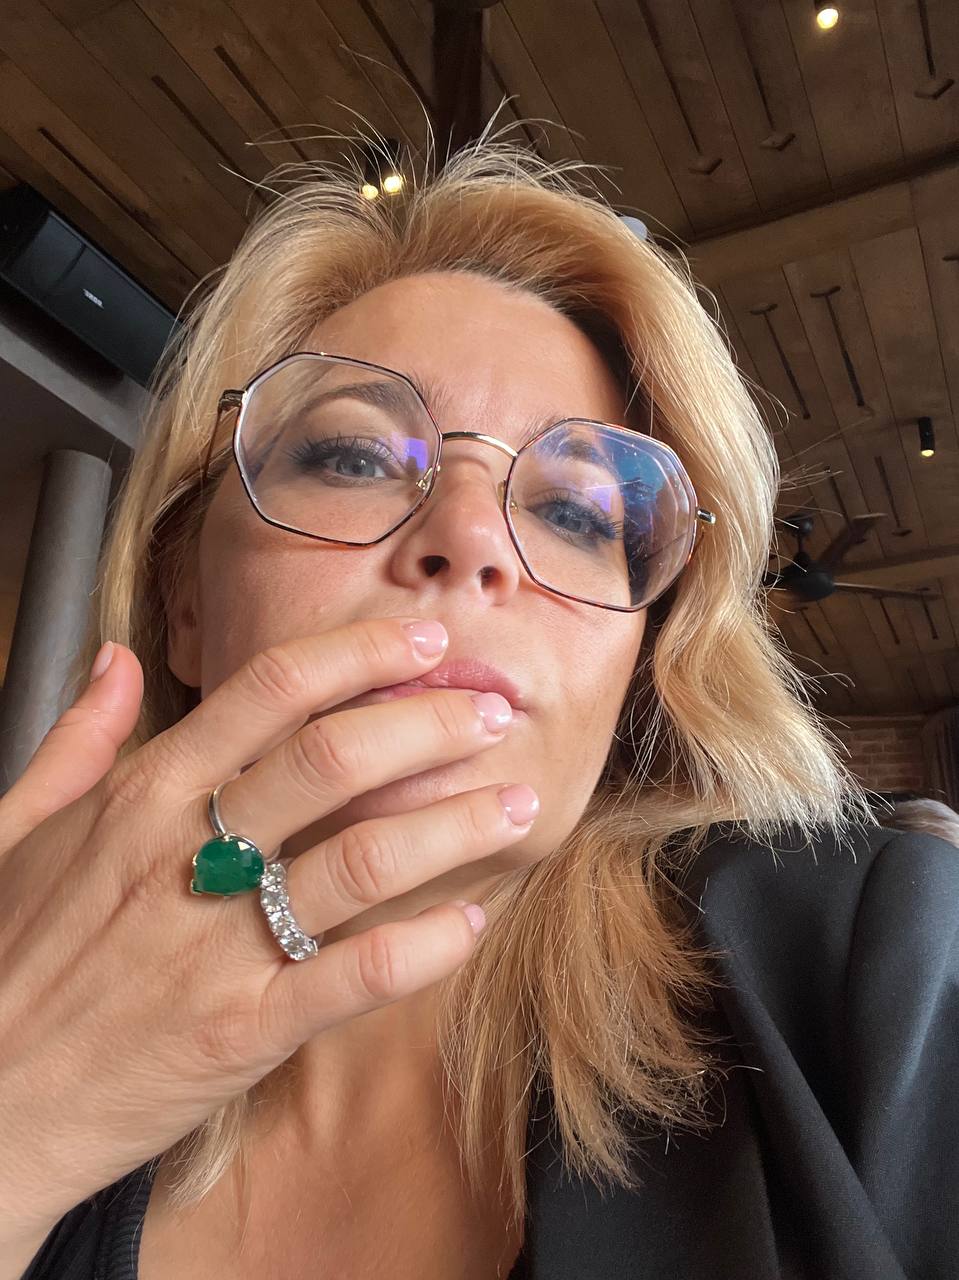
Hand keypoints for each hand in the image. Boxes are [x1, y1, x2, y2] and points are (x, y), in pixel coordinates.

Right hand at [0, 618, 537, 1240]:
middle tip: (492, 715)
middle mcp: (187, 856)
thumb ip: (76, 740)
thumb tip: (116, 660)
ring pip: (365, 859)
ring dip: (456, 824)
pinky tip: (472, 921)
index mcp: (142, 796)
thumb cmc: (3, 960)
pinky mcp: (243, 1030)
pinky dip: (427, 947)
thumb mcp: (14, 831)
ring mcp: (218, 945)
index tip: (426, 644)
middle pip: (335, 759)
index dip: (361, 655)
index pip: (271, 693)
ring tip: (517, 804)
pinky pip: (357, 977)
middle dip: (429, 725)